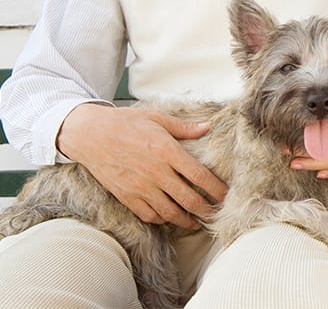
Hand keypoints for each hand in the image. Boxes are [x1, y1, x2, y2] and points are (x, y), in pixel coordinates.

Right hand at [57, 103, 227, 228]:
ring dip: (188, 220)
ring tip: (198, 221)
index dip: (217, 189)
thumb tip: (207, 128)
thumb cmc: (124, 123)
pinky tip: (171, 218)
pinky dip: (163, 219)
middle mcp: (157, 172)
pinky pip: (150, 215)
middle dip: (207, 210)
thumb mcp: (157, 118)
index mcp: (167, 151)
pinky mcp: (127, 196)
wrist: (89, 134)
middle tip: (217, 214)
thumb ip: (184, 127)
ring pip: (171, 212)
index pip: (200, 176)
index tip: (226, 195)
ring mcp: (141, 187)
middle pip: (190, 200)